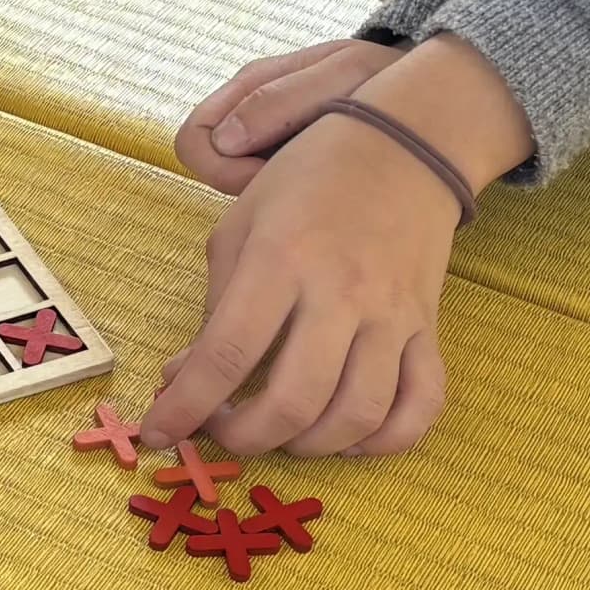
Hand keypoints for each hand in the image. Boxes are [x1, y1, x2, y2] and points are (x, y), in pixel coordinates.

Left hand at [144, 35, 533, 458]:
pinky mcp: (429, 328)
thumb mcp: (242, 224)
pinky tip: (349, 436)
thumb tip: (185, 378)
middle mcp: (341, 292)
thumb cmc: (310, 179)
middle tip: (223, 431)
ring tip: (280, 432)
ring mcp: (392, 314)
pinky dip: (385, 439)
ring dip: (311, 446)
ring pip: (358, 414)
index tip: (161, 432)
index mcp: (280, 258)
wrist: (406, 144)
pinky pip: (421, 405)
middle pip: (294, 399)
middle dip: (247, 437)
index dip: (187, 406)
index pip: (227, 352)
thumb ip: (214, 303)